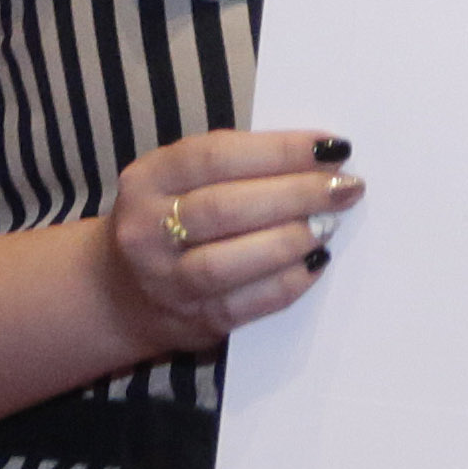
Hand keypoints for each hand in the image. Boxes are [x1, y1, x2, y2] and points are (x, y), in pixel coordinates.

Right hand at [104, 129, 362, 357]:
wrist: (123, 292)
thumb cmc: (172, 218)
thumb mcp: (180, 179)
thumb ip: (234, 165)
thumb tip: (317, 158)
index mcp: (148, 180)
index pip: (215, 156)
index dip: (278, 151)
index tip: (330, 147)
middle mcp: (147, 230)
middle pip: (225, 209)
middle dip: (295, 194)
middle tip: (344, 186)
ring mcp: (166, 281)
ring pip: (229, 263)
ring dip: (290, 241)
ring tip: (329, 224)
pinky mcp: (193, 321)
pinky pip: (245, 305)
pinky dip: (287, 283)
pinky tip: (316, 262)